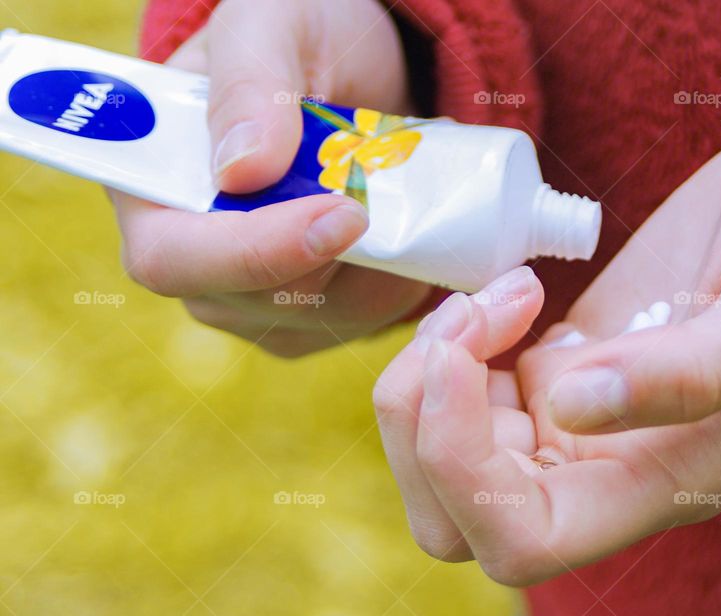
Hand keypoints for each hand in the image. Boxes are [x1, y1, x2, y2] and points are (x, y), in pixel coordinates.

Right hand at [110, 0, 429, 355]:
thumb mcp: (268, 26)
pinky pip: (366, 318)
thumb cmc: (291, 36)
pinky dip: (400, 272)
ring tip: (399, 181)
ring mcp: (253, 298)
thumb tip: (241, 172)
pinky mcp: (310, 316)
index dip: (256, 250)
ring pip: (327, 316)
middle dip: (344, 249)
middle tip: (391, 177)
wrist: (347, 68)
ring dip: (384, 256)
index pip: (175, 259)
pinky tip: (405, 217)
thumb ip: (248, 85)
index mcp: (151, 191)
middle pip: (259, 299)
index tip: (343, 213)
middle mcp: (194, 260)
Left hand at [374, 119, 720, 584]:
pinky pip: (457, 388)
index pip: (521, 542)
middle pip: (451, 509)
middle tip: (474, 313)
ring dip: (430, 368)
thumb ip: (691, 372)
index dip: (461, 468)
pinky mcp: (553, 368)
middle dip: (422, 414)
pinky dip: (451, 341)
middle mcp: (602, 469)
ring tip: (504, 292)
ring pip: (440, 447)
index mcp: (661, 484)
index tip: (463, 356)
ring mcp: (570, 420)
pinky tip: (508, 291)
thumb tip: (564, 408)